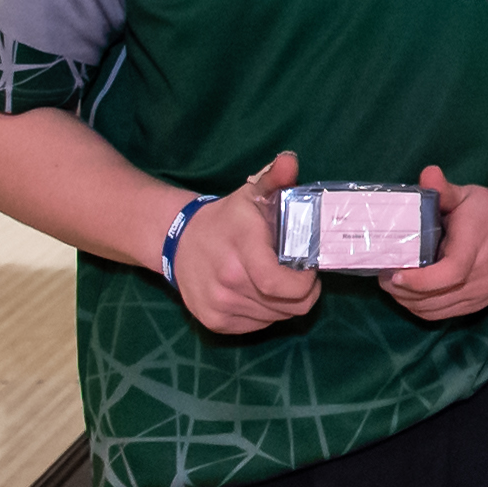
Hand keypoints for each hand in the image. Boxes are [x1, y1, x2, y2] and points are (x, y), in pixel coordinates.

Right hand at [170, 151, 321, 332]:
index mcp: (242, 245)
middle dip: (303, 292)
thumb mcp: (251, 193)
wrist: (177, 241)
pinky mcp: (214, 322)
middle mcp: (227, 279)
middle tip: (299, 275)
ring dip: (285, 303)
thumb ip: (276, 177)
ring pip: (276, 318)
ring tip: (277, 281)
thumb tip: (291, 160)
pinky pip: (258, 326)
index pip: (280, 283)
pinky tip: (258, 292)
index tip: (310, 268)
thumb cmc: (227, 218)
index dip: (306, 282)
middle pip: (288, 305)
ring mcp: (218, 304)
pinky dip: (267, 313)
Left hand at [381, 164, 487, 320]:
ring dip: (409, 302)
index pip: (448, 274)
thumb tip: (427, 173)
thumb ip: (444, 190)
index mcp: (474, 248)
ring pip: (436, 311)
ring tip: (393, 284)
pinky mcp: (479, 303)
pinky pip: (445, 314)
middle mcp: (478, 278)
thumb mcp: (470, 195)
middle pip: (434, 299)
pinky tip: (411, 294)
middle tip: (382, 275)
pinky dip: (423, 309)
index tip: (394, 273)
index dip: (418, 280)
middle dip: (402, 291)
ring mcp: (479, 295)